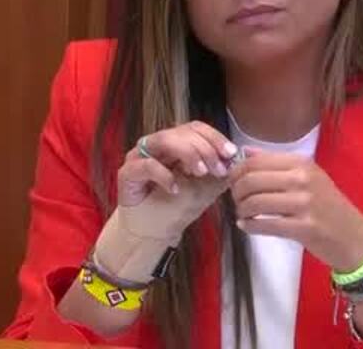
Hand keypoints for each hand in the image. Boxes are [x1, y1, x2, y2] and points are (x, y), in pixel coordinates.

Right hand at [113, 121, 237, 242]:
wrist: (150, 233)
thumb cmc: (175, 209)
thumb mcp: (205, 190)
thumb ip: (217, 173)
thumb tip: (235, 158)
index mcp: (175, 146)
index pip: (195, 128)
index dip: (214, 137)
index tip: (230, 153)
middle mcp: (156, 146)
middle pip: (181, 131)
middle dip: (205, 148)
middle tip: (218, 169)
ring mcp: (140, 157)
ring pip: (164, 140)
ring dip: (188, 153)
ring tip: (200, 173)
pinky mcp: (127, 172)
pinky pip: (147, 165)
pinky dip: (165, 175)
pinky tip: (175, 189)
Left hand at [229, 151, 362, 271]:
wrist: (357, 240)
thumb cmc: (330, 208)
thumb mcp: (309, 178)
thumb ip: (276, 163)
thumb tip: (245, 151)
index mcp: (302, 163)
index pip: (255, 161)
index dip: (236, 172)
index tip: (232, 182)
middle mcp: (303, 179)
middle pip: (251, 180)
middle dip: (236, 192)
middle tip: (236, 200)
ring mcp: (305, 203)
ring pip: (255, 202)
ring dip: (241, 210)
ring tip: (243, 214)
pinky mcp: (304, 227)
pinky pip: (265, 224)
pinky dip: (250, 226)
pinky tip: (247, 226)